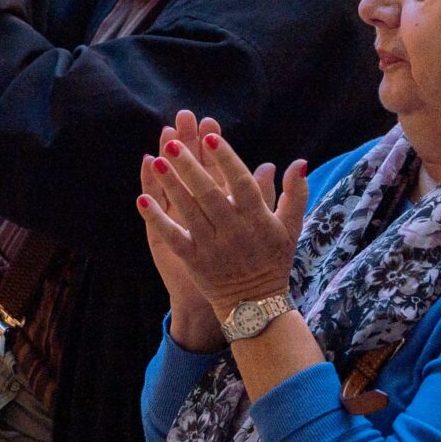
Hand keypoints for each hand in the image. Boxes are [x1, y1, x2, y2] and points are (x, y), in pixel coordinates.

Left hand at [134, 119, 306, 315]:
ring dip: (171, 186)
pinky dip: (157, 220)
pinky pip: (173, 238)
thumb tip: (298, 162)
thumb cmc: (274, 259)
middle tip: (172, 143)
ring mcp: (212, 246)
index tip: (210, 136)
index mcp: (257, 219)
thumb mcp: (291, 227)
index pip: (242, 184)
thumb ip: (295, 193)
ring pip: (189, 212)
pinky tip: (142, 201)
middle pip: (209, 194)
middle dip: (190, 167)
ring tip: (156, 161)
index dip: (226, 160)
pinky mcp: (194, 261)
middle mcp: (233, 231)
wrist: (257, 305)